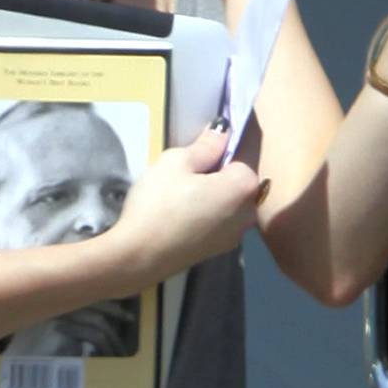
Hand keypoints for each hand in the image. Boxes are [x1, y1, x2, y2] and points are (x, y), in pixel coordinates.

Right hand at [104, 123, 268, 288]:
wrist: (138, 256)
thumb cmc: (158, 203)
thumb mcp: (176, 162)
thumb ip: (206, 145)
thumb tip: (223, 130)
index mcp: (244, 187)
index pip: (239, 158)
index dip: (215, 157)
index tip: (192, 162)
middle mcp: (249, 213)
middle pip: (236, 184)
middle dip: (216, 178)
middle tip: (183, 180)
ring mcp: (236, 237)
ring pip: (227, 205)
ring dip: (211, 199)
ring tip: (180, 201)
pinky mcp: (219, 252)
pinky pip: (218, 224)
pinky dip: (205, 218)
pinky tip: (181, 220)